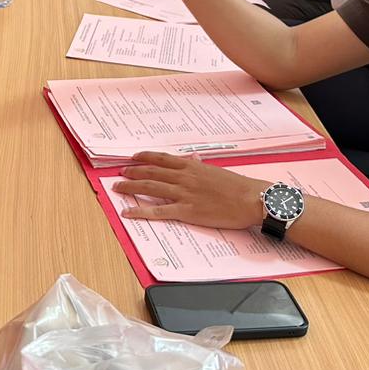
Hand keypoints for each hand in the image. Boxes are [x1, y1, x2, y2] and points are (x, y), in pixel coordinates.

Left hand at [113, 152, 264, 228]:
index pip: (162, 159)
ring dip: (131, 187)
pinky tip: (128, 212)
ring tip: (118, 188)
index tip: (133, 157)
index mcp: (191, 166)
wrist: (250, 199)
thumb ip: (200, 166)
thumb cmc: (237, 186)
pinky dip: (140, 211)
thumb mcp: (216, 171)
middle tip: (120, 173)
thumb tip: (192, 159)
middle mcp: (184, 177)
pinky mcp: (186, 211)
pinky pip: (158, 211)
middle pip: (151, 172)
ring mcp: (183, 194)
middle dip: (133, 172)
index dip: (145, 157)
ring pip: (150, 188)